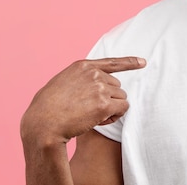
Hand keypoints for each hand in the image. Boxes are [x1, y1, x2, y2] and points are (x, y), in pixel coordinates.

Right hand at [21, 57, 145, 145]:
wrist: (42, 124)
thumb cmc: (46, 109)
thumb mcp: (61, 83)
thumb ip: (79, 80)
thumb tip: (95, 85)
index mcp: (83, 66)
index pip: (112, 62)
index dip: (130, 62)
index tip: (143, 62)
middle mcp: (94, 74)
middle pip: (117, 86)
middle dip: (108, 99)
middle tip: (91, 111)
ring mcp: (100, 87)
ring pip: (121, 98)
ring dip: (111, 109)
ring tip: (92, 116)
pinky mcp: (104, 103)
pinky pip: (123, 108)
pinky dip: (115, 116)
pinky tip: (100, 121)